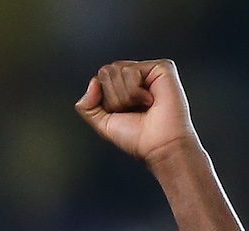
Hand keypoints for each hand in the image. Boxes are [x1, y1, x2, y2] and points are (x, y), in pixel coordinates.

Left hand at [75, 60, 197, 164]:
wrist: (158, 145)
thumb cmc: (138, 137)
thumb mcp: (103, 123)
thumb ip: (87, 105)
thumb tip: (93, 82)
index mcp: (123, 86)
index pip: (99, 80)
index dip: (105, 100)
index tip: (122, 114)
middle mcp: (136, 76)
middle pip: (106, 72)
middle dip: (114, 98)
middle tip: (133, 110)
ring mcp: (148, 70)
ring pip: (116, 71)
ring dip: (125, 97)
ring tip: (143, 106)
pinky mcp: (161, 67)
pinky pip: (131, 71)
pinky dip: (135, 92)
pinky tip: (150, 100)